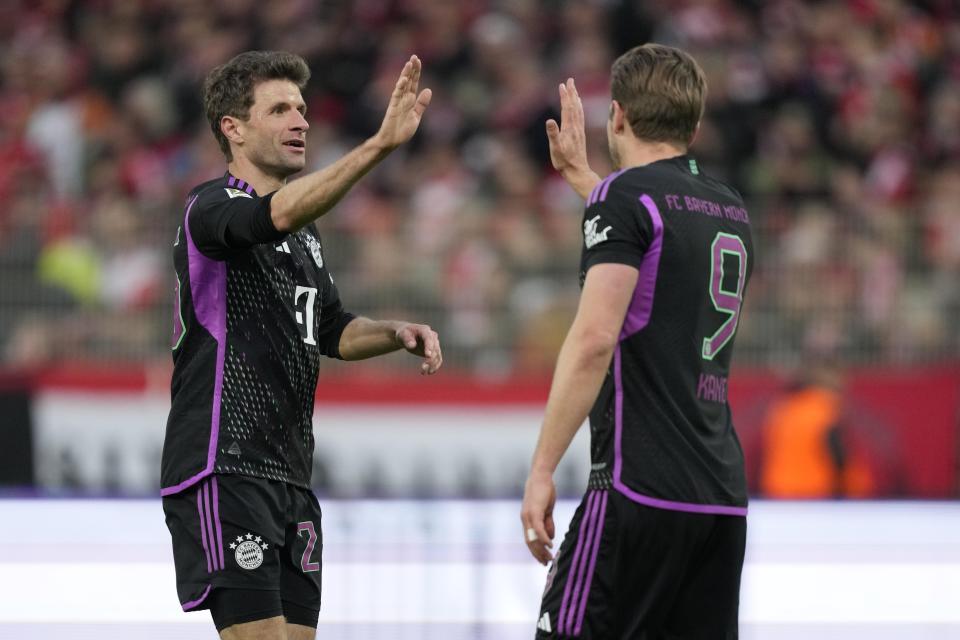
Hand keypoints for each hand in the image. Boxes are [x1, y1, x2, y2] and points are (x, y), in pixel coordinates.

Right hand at [373, 55, 431, 149]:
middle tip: (414, 57)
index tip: (418, 60)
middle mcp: (404, 98)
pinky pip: (397, 94)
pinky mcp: (393, 106)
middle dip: (411, 69)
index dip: (416, 72)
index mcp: (410, 100)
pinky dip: (400, 87)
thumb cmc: (403, 130)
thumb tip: (428, 89)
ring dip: (405, 74)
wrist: (392, 141)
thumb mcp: (416, 116)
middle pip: (408, 81)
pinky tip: (404, 79)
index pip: (414, 82)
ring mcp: (398, 101)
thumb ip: (422, 104)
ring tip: (409, 64)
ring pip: (402, 85)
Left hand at [395, 323, 441, 374]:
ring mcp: (435, 344)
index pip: (429, 338)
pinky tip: (429, 372)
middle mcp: (432, 337)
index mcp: (425, 330)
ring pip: (438, 355)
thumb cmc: (404, 334)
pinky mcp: (434, 352)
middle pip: (435, 348)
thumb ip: (406, 339)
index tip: (428, 356)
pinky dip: (435, 366)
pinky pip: (438, 359)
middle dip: (430, 359)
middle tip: (423, 368)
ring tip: (423, 372)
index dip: (429, 347)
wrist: (407, 336)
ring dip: (433, 365)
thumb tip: (412, 345)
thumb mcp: (402, 335)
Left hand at [521, 470, 555, 564]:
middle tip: (546, 563)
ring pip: (533, 537)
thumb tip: (550, 537)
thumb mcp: (547, 510)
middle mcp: (525, 519)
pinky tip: (550, 545)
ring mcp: (528, 516)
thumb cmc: (544, 491)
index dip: (535, 551)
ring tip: (549, 558)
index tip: (542, 560)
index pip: (529, 539)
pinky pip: (538, 529)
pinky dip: (543, 538)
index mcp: (527, 519)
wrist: (541, 476)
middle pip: (530, 541)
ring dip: (541, 549)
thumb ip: (548, 523)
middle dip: (538, 554)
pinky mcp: (534, 511)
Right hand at [545, 78, 599, 198]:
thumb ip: (553, 134)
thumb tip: (549, 120)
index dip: (564, 96)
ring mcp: (579, 131)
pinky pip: (580, 117)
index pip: (567, 108)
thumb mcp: (555, 149)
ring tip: (574, 89)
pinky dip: (579, 108)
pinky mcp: (580, 135)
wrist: (577, 171)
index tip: (562, 84)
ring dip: (576, 98)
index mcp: (569, 129)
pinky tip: (579, 107)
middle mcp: (575, 127)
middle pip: (574, 106)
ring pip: (578, 110)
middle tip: (570, 80)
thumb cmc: (564, 162)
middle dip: (571, 92)